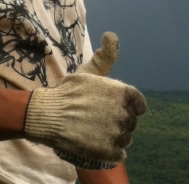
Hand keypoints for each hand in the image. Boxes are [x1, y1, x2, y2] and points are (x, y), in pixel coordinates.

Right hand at [24, 32, 146, 168]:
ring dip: (115, 136)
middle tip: (99, 118)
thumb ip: (105, 55)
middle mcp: (123, 113)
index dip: (127, 106)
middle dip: (118, 120)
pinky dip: (111, 151)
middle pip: (130, 122)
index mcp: (123, 93)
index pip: (138, 104)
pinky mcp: (109, 151)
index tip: (113, 107)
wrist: (49, 114)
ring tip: (97, 131)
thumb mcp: (89, 71)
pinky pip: (120, 153)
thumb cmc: (69, 91)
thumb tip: (111, 35)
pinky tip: (98, 143)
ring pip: (125, 138)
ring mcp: (117, 133)